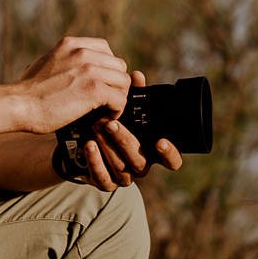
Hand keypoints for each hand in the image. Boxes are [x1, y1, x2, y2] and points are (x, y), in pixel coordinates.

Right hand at [18, 34, 131, 131]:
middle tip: (105, 101)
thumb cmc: (27, 91)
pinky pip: (120, 99)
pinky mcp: (94, 90)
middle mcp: (82, 52)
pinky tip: (103, 118)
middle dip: (115, 85)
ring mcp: (89, 70)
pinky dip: (116, 111)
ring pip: (124, 82)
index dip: (107, 69)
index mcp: (71, 44)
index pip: (106, 49)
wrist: (18, 104)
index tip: (101, 84)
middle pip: (119, 66)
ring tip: (105, 111)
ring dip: (118, 98)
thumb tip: (67, 68)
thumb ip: (62, 61)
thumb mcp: (45, 63)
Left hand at [75, 70, 183, 192]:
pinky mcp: (105, 182)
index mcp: (153, 151)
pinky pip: (102, 177)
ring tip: (96, 127)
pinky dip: (95, 161)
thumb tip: (136, 76)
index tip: (160, 141)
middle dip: (125, 141)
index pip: (173, 161)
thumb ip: (133, 95)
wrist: (84, 144)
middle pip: (140, 161)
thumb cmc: (113, 123)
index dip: (170, 153)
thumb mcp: (125, 110)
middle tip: (111, 123)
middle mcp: (142, 166)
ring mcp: (124, 177)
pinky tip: (88, 145)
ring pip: (121, 168)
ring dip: (108, 147)